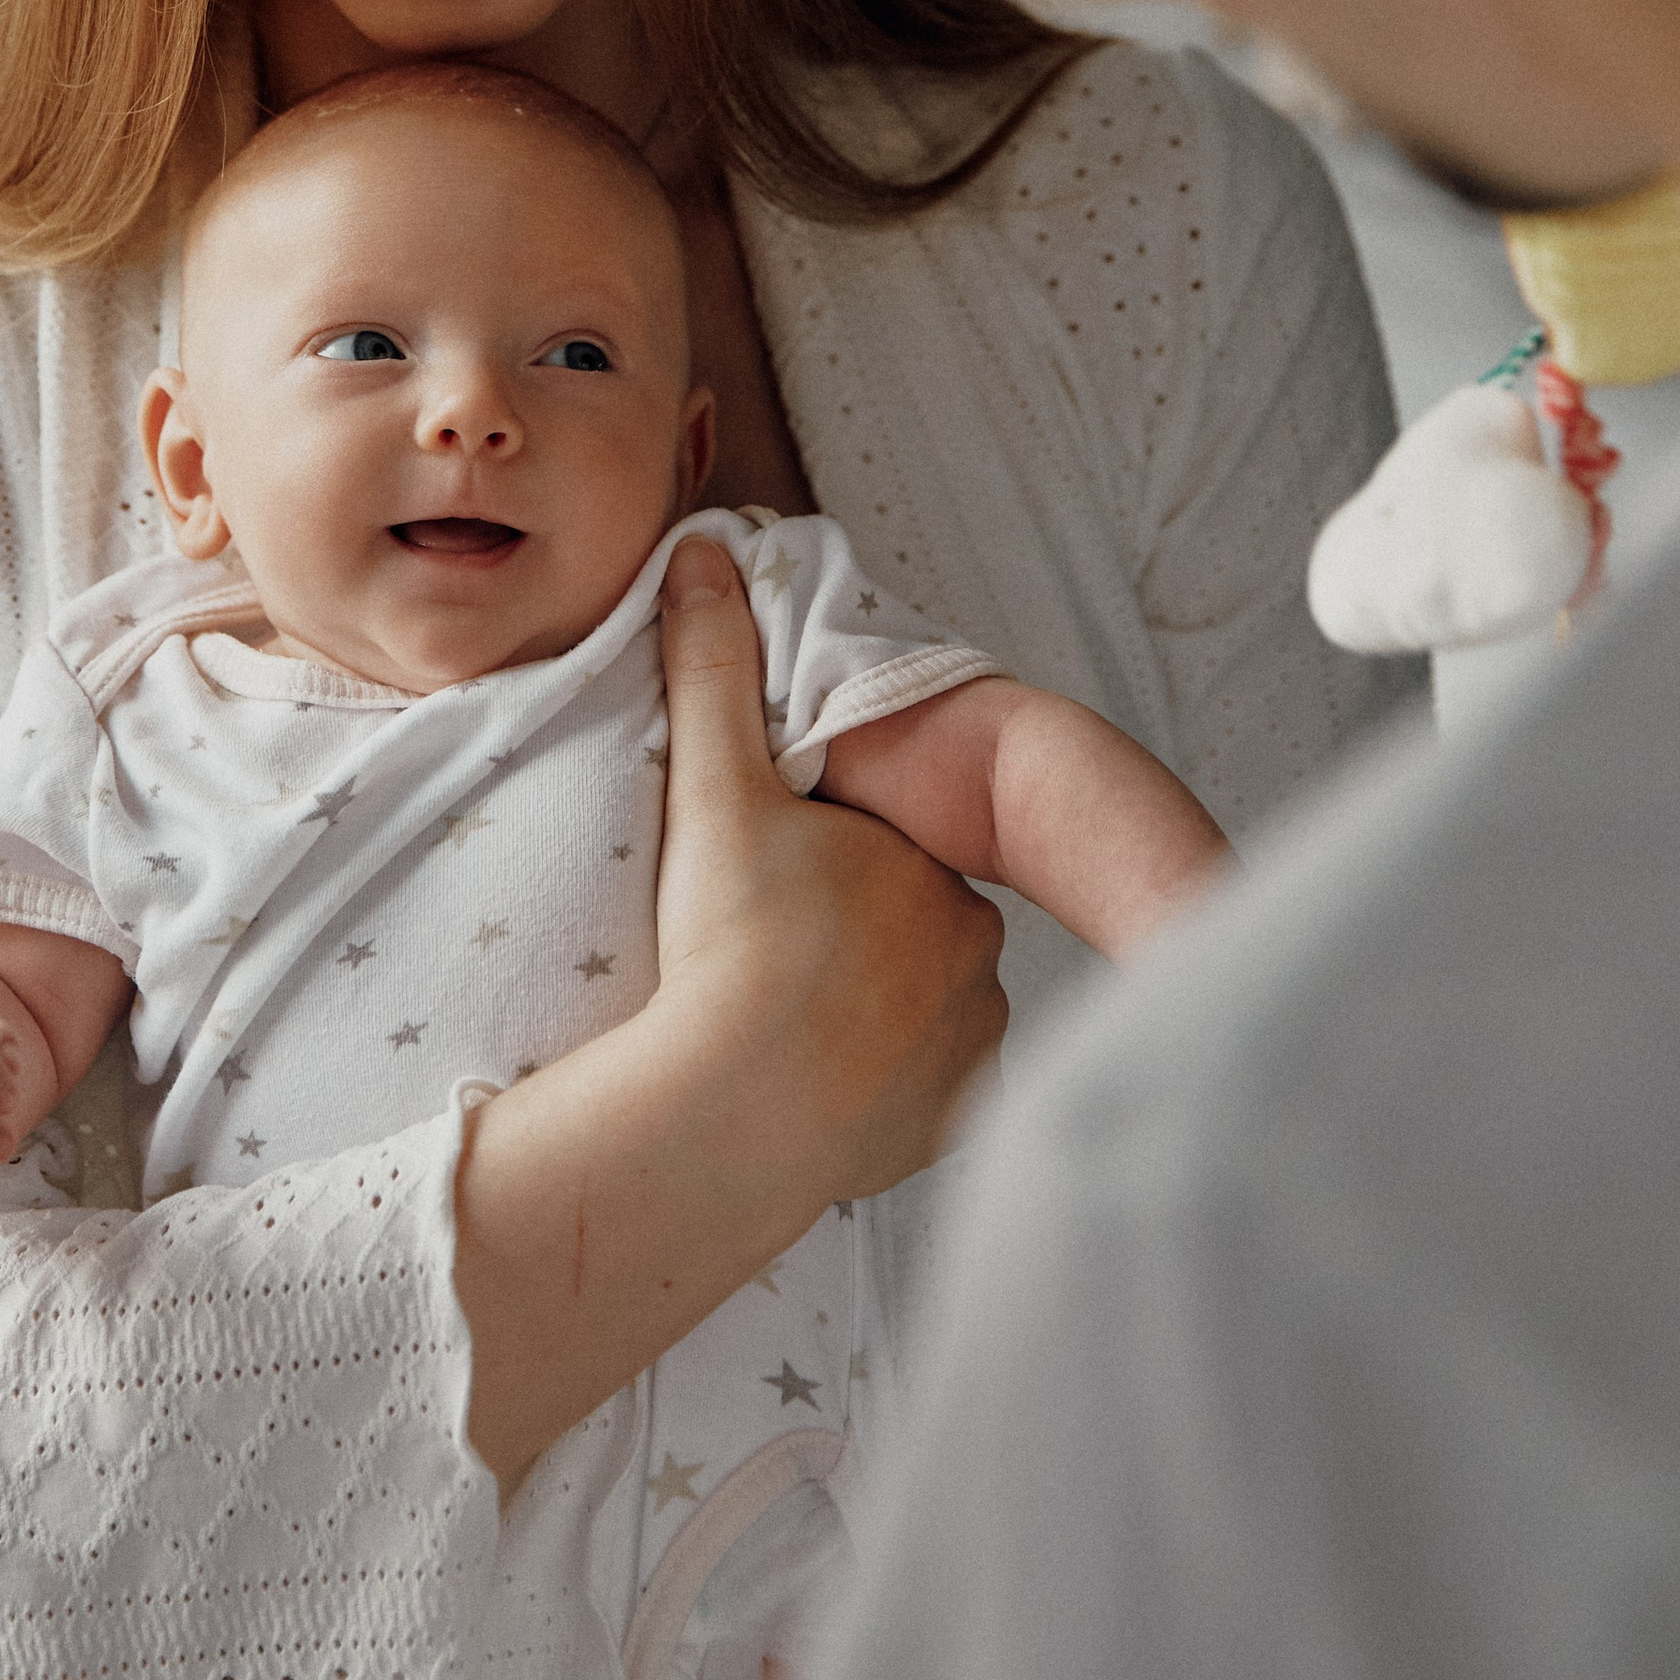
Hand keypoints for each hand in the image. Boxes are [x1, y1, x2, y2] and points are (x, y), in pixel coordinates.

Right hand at [454, 540, 1006, 1494]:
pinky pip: (919, 1090)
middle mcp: (975, 956)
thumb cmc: (727, 948)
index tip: (767, 893)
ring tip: (784, 1029)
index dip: (825, 865)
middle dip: (853, 936)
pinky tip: (817, 1087)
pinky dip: (879, 1088)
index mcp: (932, 872)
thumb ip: (714, 670)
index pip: (886, 853)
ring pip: (919, 1010)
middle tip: (766, 961)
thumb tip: (704, 554)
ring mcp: (969, 1049)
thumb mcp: (714, 793)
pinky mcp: (949, 1125)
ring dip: (869, 1014)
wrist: (728, 1114)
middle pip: (907, 929)